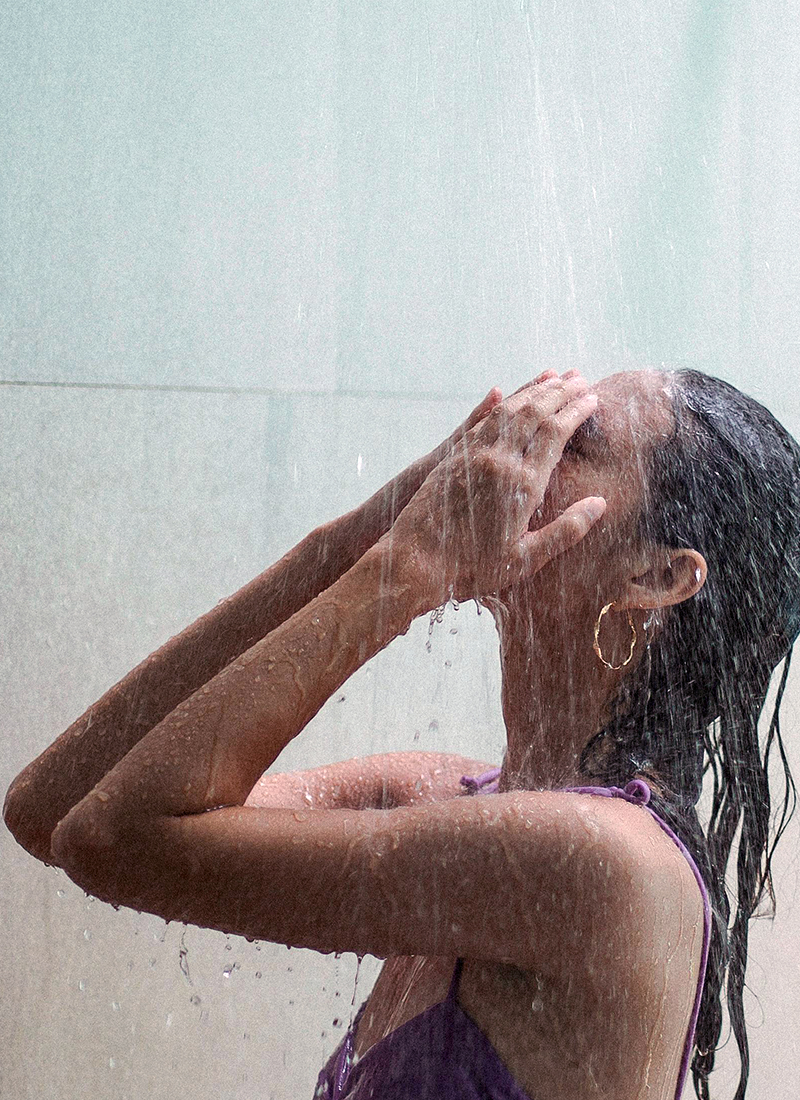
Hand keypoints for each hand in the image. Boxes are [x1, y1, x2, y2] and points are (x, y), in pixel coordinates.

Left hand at [387, 372, 606, 605]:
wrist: (415, 562)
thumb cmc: (472, 569)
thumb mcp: (526, 560)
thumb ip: (566, 531)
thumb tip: (600, 503)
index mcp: (522, 485)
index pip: (555, 433)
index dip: (575, 411)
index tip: (592, 398)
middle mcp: (498, 462)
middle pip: (534, 413)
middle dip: (559, 393)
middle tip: (579, 379)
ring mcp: (473, 456)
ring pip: (508, 411)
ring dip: (533, 392)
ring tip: (553, 379)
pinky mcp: (453, 458)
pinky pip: (483, 422)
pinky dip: (503, 404)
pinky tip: (511, 398)